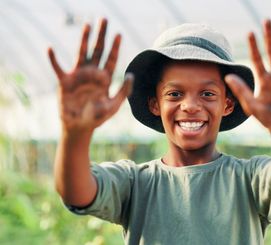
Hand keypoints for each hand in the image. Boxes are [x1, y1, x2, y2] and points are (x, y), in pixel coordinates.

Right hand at [48, 18, 132, 132]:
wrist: (80, 126)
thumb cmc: (98, 116)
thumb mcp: (114, 105)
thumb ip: (124, 91)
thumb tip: (131, 74)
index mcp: (105, 79)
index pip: (111, 59)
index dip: (115, 47)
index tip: (119, 35)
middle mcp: (92, 73)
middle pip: (98, 50)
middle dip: (101, 36)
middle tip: (104, 19)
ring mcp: (78, 76)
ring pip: (82, 53)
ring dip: (84, 39)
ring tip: (87, 24)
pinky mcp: (65, 81)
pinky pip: (58, 68)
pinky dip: (53, 59)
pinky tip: (50, 48)